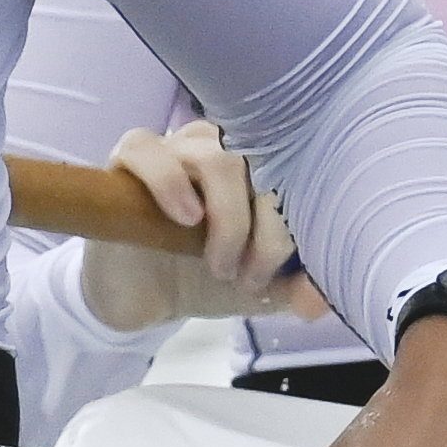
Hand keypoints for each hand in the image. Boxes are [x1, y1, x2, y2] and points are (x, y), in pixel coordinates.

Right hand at [74, 117, 333, 330]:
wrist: (143, 298)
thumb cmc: (205, 278)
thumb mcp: (261, 289)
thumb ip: (296, 287)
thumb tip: (319, 301)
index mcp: (259, 164)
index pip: (300, 168)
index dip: (298, 221)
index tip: (280, 275)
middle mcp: (221, 146)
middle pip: (264, 161)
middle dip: (267, 227)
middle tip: (251, 276)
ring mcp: (174, 147)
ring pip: (215, 156)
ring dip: (228, 217)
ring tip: (219, 264)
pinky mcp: (127, 159)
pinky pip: (147, 149)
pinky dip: (169, 182)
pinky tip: (185, 218)